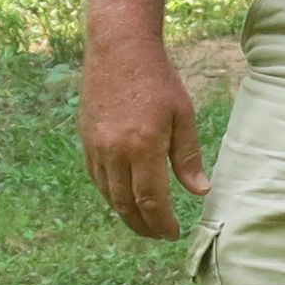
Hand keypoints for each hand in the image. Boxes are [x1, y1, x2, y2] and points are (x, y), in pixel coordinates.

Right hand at [79, 33, 206, 238]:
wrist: (119, 49)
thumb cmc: (157, 80)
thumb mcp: (183, 115)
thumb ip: (188, 157)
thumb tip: (199, 191)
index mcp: (143, 146)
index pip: (150, 201)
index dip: (161, 223)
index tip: (173, 233)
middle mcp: (115, 152)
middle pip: (126, 205)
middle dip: (143, 226)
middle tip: (158, 235)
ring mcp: (96, 147)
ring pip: (108, 195)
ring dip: (126, 214)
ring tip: (143, 222)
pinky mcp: (85, 140)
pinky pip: (96, 178)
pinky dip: (110, 194)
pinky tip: (123, 197)